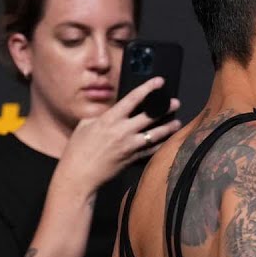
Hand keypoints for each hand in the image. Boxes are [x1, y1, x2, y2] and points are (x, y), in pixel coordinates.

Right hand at [57, 77, 182, 192]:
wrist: (79, 175)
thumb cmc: (78, 149)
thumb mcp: (86, 125)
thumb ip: (102, 115)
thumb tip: (113, 109)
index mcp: (110, 119)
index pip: (133, 99)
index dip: (148, 88)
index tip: (159, 82)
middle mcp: (122, 131)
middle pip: (150, 116)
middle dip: (165, 107)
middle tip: (175, 102)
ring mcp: (130, 146)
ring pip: (155, 134)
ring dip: (168, 127)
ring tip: (177, 122)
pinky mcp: (133, 158)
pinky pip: (152, 150)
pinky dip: (161, 144)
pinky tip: (168, 140)